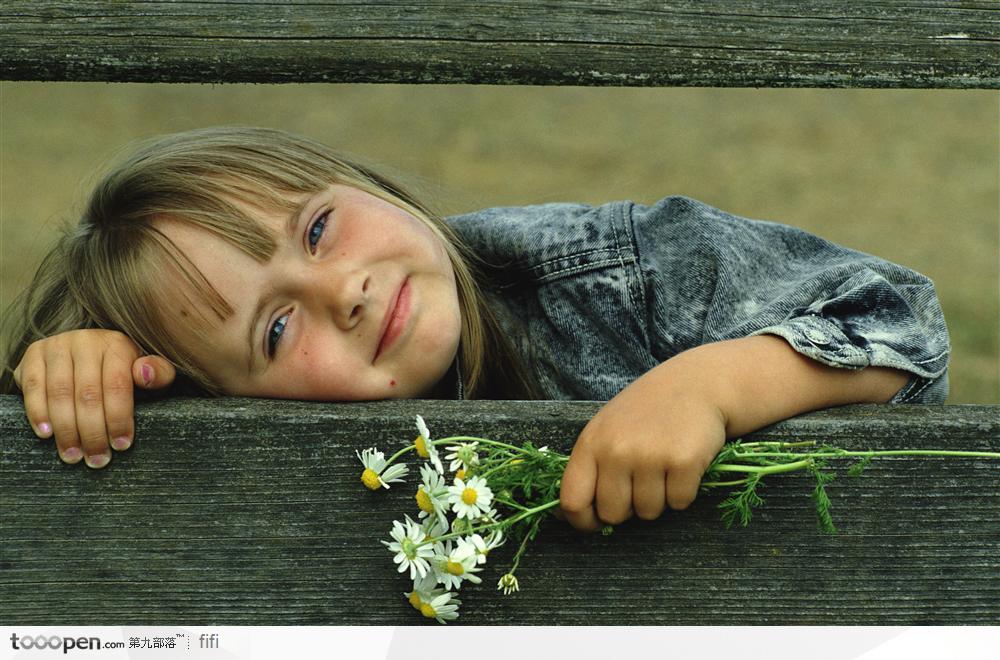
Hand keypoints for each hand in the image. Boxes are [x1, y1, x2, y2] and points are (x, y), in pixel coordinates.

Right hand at [13, 329, 175, 467]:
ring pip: (60, 393)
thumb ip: (159, 374)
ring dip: (66, 430)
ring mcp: (58, 345)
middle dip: (93, 432)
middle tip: (97, 460)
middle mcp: (86, 341)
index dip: (119, 418)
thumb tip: (144, 373)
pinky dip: (38, 412)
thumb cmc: (124, 369)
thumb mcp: (149, 372)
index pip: (117, 385)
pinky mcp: (34, 353)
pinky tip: (46, 434)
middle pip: (88, 394)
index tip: (121, 445)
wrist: (88, 350)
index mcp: (117, 344)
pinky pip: (33, 386)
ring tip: (73, 455)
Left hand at [559, 362, 726, 530]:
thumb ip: (588, 467)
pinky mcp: (683, 462)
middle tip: (640, 481)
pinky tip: (682, 464)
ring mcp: (650, 456)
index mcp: (591, 443)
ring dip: (658, 499)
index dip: (582, 521)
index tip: (596, 521)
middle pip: (612, 514)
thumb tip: (562, 514)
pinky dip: (683, 492)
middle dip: (627, 509)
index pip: (572, 501)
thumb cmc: (646, 411)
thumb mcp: (606, 430)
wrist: (696, 384)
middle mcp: (616, 450)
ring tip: (662, 466)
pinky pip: (679, 503)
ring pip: (648, 512)